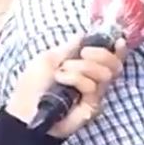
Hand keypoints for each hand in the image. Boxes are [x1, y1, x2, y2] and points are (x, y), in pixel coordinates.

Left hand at [5, 36, 128, 138]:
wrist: (25, 110)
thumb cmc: (33, 85)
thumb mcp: (49, 58)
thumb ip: (69, 47)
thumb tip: (83, 34)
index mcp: (85, 68)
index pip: (111, 59)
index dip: (118, 50)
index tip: (118, 41)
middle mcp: (93, 81)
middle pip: (114, 65)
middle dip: (101, 54)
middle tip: (83, 54)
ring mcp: (94, 95)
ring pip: (104, 74)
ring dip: (82, 67)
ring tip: (61, 72)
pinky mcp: (92, 107)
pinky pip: (92, 86)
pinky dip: (75, 78)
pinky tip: (61, 81)